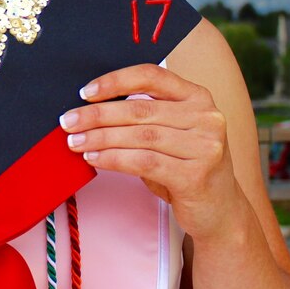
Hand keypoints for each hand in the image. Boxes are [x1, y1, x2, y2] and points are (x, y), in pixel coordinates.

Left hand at [58, 63, 244, 242]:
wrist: (221, 212)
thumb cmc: (186, 168)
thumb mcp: (172, 134)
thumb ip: (145, 117)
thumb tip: (91, 109)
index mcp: (198, 97)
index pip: (152, 76)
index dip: (116, 81)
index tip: (86, 92)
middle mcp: (206, 117)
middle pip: (140, 109)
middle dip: (98, 114)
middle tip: (68, 121)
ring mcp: (204, 147)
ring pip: (140, 136)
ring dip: (100, 138)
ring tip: (75, 142)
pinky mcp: (196, 176)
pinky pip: (144, 162)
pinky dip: (113, 159)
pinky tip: (94, 159)